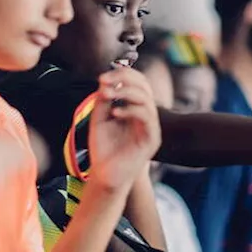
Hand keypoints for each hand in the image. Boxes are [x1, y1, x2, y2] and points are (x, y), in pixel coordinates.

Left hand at [86, 67, 161, 193]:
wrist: (105, 176)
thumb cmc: (103, 150)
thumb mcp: (99, 119)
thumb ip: (104, 100)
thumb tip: (106, 80)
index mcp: (136, 110)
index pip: (137, 83)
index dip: (122, 75)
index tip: (102, 77)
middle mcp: (147, 116)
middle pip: (145, 86)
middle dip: (124, 78)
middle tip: (104, 80)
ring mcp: (151, 128)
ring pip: (147, 99)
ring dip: (125, 92)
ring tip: (107, 95)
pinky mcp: (152, 140)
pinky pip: (147, 117)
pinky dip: (130, 110)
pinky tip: (114, 113)